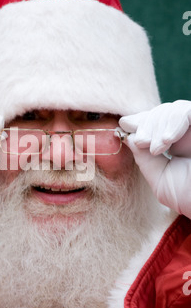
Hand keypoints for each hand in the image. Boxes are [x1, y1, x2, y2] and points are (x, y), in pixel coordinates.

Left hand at [119, 100, 190, 218]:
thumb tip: (129, 137)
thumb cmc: (190, 198)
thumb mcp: (160, 180)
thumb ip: (144, 160)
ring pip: (174, 108)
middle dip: (147, 124)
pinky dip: (174, 121)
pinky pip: (188, 110)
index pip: (157, 124)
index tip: (123, 125)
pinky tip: (167, 140)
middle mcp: (189, 135)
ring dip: (158, 125)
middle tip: (142, 143)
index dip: (140, 121)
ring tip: (155, 147)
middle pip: (163, 113)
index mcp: (178, 146)